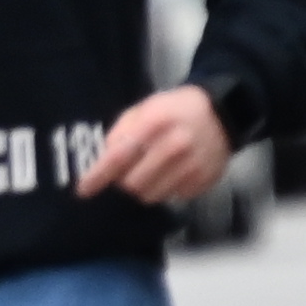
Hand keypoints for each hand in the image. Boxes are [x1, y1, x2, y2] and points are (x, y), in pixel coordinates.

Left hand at [74, 83, 232, 205]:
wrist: (222, 113)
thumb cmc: (175, 110)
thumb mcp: (144, 108)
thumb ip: (120, 132)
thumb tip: (103, 160)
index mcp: (154, 124)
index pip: (119, 157)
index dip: (98, 176)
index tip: (83, 189)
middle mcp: (174, 146)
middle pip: (133, 184)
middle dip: (124, 182)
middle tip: (128, 172)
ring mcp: (191, 166)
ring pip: (152, 196)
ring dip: (145, 188)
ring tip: (153, 170)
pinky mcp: (203, 181)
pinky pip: (173, 197)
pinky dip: (167, 188)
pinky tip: (174, 171)